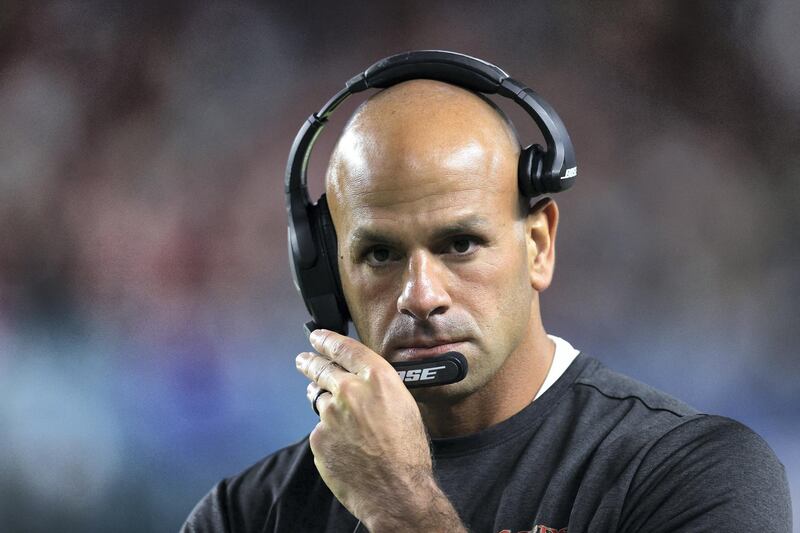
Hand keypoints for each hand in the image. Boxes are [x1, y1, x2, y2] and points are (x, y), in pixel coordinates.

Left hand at [296, 329, 465, 531]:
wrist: (396, 490)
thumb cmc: (408, 453)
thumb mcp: (405, 407)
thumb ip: (380, 389)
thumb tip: (365, 384)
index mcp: (377, 379)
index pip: (344, 348)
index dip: (327, 339)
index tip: (317, 336)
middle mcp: (350, 391)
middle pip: (322, 369)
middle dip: (311, 362)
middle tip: (304, 360)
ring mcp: (330, 415)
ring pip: (319, 400)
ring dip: (323, 400)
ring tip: (333, 411)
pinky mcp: (319, 438)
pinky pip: (320, 429)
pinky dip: (328, 433)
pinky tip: (344, 445)